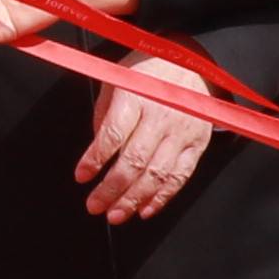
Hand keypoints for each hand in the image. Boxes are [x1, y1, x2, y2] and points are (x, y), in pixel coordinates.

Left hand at [73, 61, 216, 224]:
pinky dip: (162, 197)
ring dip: (134, 199)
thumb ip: (105, 117)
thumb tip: (98, 156)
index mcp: (136, 95)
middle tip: (94, 205)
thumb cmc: (146, 72)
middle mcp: (162, 115)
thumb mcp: (116, 80)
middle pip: (135, 160)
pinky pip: (180, 177)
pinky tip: (145, 210)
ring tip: (115, 215)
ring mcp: (182, 131)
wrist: (190, 63)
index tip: (81, 177)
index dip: (95, 159)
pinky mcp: (197, 144)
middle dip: (112, 188)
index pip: (113, 134)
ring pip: (157, 174)